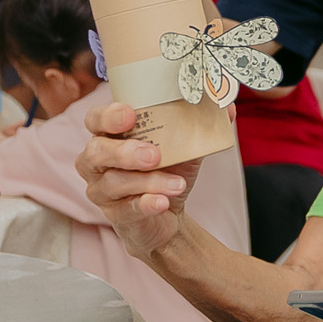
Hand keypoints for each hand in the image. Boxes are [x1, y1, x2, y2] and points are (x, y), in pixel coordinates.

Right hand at [75, 100, 197, 256]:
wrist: (169, 211)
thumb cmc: (168, 168)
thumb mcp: (186, 144)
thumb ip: (201, 124)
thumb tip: (227, 106)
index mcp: (111, 135)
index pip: (94, 119)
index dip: (107, 116)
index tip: (131, 114)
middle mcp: (98, 161)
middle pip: (96, 151)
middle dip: (125, 151)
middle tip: (154, 155)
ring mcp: (103, 190)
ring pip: (114, 182)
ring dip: (149, 181)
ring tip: (177, 184)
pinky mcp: (116, 215)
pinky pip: (127, 209)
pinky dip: (147, 203)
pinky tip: (162, 202)